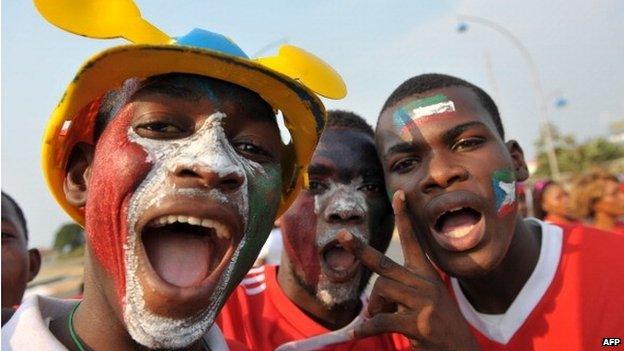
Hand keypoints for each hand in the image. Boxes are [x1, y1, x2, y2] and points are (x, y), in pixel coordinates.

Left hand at [337, 190, 478, 350]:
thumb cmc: (436, 325)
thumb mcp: (422, 301)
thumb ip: (400, 292)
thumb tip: (372, 299)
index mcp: (426, 274)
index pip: (413, 240)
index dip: (404, 217)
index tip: (398, 194)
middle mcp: (425, 283)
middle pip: (383, 263)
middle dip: (360, 249)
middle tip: (342, 235)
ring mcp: (423, 302)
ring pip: (381, 291)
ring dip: (373, 308)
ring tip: (378, 319)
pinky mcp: (418, 323)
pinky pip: (381, 320)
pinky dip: (366, 328)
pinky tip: (357, 332)